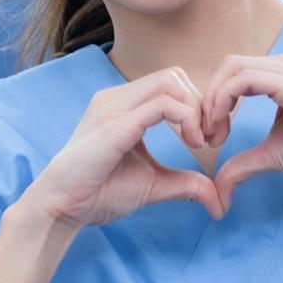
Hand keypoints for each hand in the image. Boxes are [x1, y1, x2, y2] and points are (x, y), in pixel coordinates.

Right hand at [18, 68, 221, 230]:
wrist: (63, 207)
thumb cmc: (99, 193)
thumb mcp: (154, 184)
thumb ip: (186, 184)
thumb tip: (218, 202)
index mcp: (123, 106)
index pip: (170, 84)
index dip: (197, 107)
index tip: (207, 140)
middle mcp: (117, 98)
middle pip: (174, 75)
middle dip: (201, 104)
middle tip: (208, 139)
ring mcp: (114, 106)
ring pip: (171, 81)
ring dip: (196, 109)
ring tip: (200, 141)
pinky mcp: (116, 123)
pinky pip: (163, 104)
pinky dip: (187, 119)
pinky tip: (192, 143)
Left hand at [202, 52, 282, 212]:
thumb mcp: (274, 154)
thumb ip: (243, 163)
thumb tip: (217, 188)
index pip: (237, 72)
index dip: (215, 101)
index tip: (212, 137)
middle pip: (230, 65)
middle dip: (209, 100)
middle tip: (207, 137)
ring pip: (233, 68)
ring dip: (213, 101)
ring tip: (214, 136)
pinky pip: (245, 79)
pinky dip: (223, 101)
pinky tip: (223, 128)